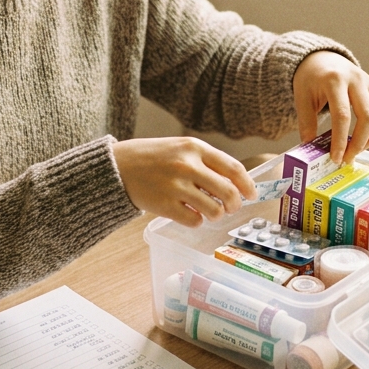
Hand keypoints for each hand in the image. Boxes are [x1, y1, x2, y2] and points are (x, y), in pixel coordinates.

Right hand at [112, 136, 255, 227]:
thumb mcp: (180, 148)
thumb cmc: (152, 157)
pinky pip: (194, 221)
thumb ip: (205, 161)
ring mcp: (176, 186)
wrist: (117, 166)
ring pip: (214, 210)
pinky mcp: (165, 205)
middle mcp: (188, 165)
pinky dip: (196, 221)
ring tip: (207, 211)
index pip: (233, 168)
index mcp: (194, 147)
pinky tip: (188, 213)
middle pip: (228, 192)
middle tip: (231, 207)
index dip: (247, 184)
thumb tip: (234, 183)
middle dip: (234, 204)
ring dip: (215, 214)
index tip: (251, 194)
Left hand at [293, 51, 368, 165]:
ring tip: (360, 148)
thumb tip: (311, 149)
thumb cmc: (310, 79)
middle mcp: (356, 79)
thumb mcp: (301, 98)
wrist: (321, 59)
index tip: (336, 157)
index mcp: (334, 80)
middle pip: (368, 116)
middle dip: (360, 143)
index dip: (341, 140)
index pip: (342, 115)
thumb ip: (306, 123)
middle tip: (348, 157)